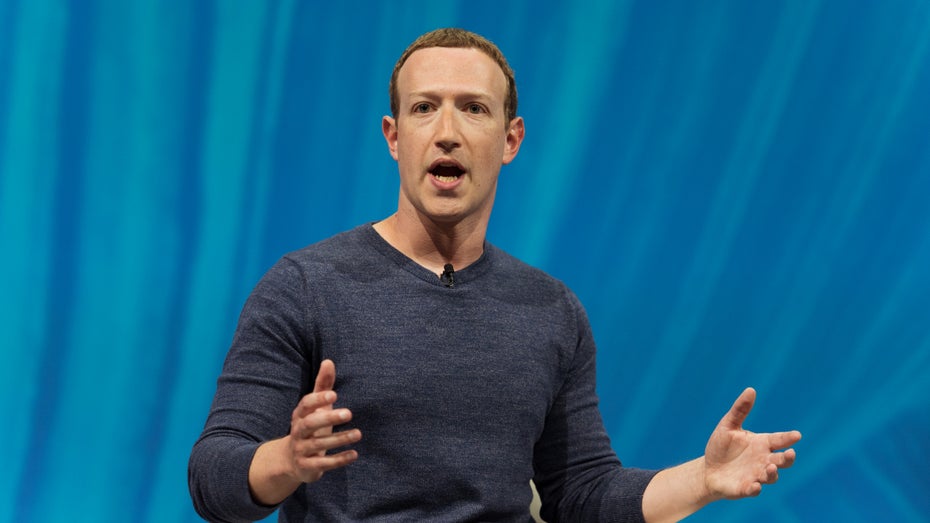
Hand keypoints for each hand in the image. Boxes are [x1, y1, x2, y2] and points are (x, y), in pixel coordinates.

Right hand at [285, 359, 360, 482]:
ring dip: (339, 439)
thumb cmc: (310, 427)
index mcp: (300, 415)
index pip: (305, 405)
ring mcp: (301, 450)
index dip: (318, 399)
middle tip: (349, 413)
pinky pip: (322, 464)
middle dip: (328, 418)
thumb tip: (329, 361)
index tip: (334, 394)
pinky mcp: (307, 467)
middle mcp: (298, 432)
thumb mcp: (315, 407)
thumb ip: (322, 386)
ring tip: (358, 434)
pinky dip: (338, 460)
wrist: (290, 461)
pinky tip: (354, 454)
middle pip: (309, 424)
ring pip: (318, 445)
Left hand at [703, 387, 801, 498]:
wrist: (708, 470)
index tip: (797, 435)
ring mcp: (757, 475)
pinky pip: (754, 490)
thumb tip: (750, 389)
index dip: (788, 438)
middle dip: (787, 458)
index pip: (779, 439)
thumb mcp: (728, 426)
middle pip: (782, 460)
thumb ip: (740, 410)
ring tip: (771, 466)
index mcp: (761, 443)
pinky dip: (755, 488)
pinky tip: (754, 486)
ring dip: (773, 472)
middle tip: (790, 453)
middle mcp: (763, 460)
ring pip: (772, 476)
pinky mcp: (746, 488)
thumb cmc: (720, 447)